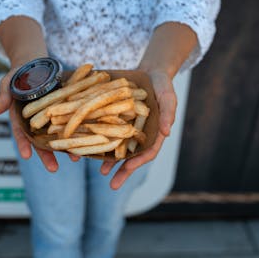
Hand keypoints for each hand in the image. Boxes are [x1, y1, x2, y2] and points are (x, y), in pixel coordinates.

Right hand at [0, 67, 72, 171]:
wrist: (35, 63)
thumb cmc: (19, 74)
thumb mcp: (8, 82)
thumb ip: (4, 96)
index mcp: (21, 117)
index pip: (21, 133)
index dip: (23, 144)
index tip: (26, 156)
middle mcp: (36, 120)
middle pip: (41, 140)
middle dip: (47, 155)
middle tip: (53, 168)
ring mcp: (51, 116)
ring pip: (58, 134)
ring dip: (66, 147)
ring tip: (76, 158)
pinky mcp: (64, 109)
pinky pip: (71, 121)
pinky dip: (78, 130)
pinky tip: (87, 140)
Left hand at [100, 69, 176, 189]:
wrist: (151, 72)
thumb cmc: (163, 86)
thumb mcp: (168, 97)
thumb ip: (168, 113)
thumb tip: (167, 132)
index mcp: (154, 133)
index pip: (148, 152)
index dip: (138, 163)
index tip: (129, 170)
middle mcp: (140, 135)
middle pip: (132, 157)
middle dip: (122, 171)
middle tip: (112, 185)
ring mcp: (128, 128)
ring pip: (118, 148)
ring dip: (109, 161)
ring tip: (100, 172)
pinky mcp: (117, 119)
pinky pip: (108, 132)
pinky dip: (99, 140)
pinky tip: (89, 147)